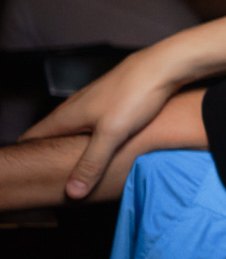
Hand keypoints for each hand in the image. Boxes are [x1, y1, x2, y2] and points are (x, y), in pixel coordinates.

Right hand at [21, 46, 179, 198]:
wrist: (163, 66)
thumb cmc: (135, 96)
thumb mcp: (112, 134)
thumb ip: (92, 163)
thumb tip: (72, 192)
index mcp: (66, 116)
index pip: (32, 138)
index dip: (29, 156)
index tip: (31, 176)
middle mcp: (74, 108)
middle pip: (51, 135)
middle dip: (49, 155)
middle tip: (53, 179)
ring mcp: (93, 103)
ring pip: (74, 130)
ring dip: (72, 147)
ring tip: (78, 168)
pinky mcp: (112, 102)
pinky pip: (94, 125)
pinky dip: (93, 139)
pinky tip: (106, 148)